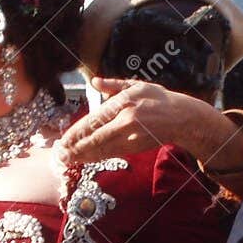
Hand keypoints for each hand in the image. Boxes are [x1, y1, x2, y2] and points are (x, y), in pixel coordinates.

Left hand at [60, 77, 236, 165]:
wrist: (183, 118)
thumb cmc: (159, 99)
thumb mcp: (138, 85)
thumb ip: (114, 85)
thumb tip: (95, 81)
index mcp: (124, 102)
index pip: (94, 119)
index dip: (77, 132)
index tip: (63, 139)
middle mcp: (127, 120)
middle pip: (95, 137)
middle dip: (76, 148)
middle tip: (60, 155)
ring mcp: (132, 135)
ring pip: (103, 149)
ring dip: (83, 156)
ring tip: (68, 160)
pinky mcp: (136, 146)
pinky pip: (113, 153)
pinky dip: (98, 157)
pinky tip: (86, 160)